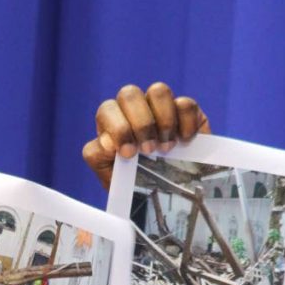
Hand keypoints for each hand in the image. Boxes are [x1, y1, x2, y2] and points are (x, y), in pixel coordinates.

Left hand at [82, 82, 210, 188]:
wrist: (165, 194)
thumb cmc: (133, 182)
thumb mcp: (110, 175)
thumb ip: (99, 157)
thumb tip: (106, 141)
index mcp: (112, 121)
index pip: (107, 109)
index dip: (118, 128)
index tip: (130, 154)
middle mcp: (133, 108)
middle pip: (130, 94)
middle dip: (141, 123)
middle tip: (149, 150)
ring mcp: (159, 106)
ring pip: (158, 91)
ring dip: (163, 120)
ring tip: (167, 148)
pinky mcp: (185, 111)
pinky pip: (185, 104)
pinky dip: (185, 123)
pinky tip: (184, 142)